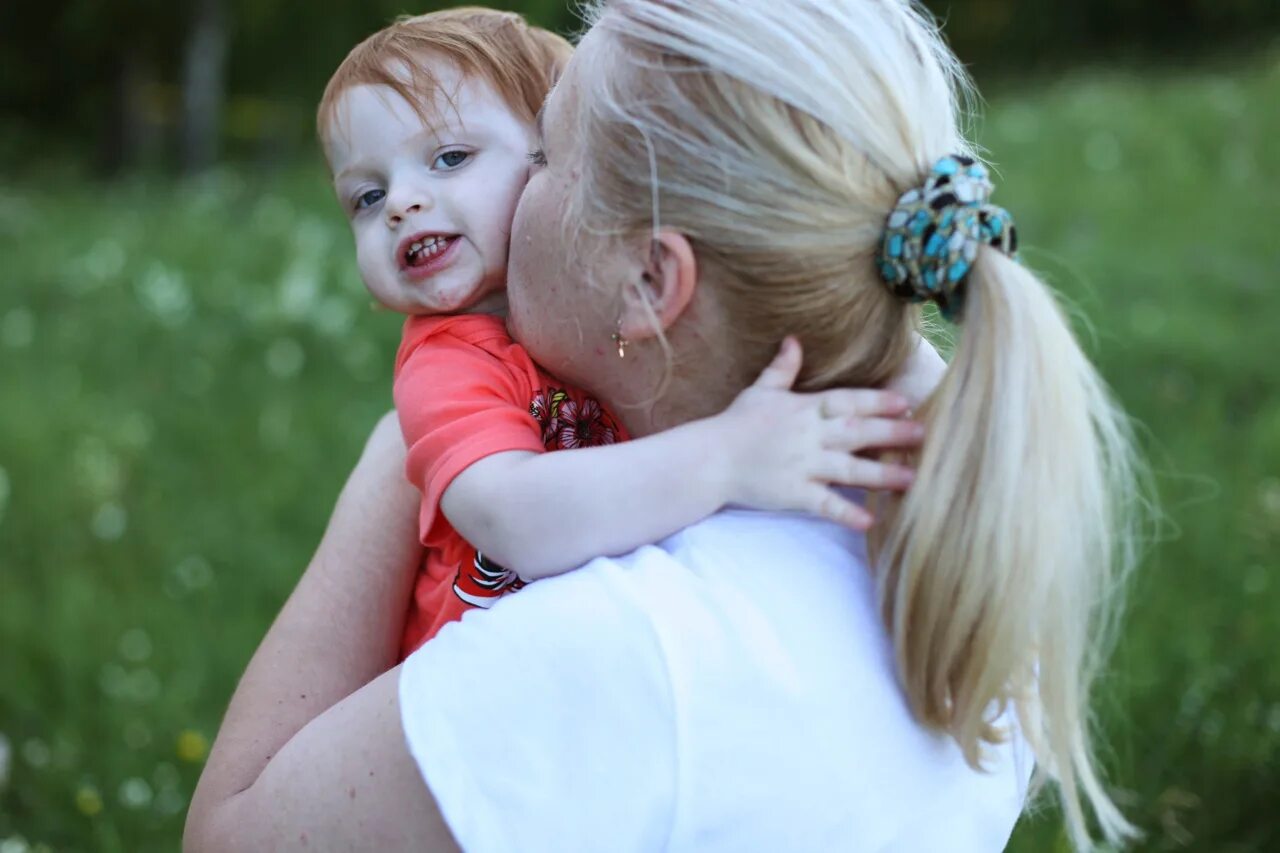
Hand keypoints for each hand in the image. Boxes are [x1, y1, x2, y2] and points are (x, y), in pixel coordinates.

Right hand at [716, 336, 923, 529]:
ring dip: (882, 474)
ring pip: (849, 469)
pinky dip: (847, 513)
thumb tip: (793, 340)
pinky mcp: (793, 493)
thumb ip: (782, 369)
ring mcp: (802, 465)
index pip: (847, 401)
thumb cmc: (736, 423)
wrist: (709, 459)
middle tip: (923, 435)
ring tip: (912, 478)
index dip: (877, 401)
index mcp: (804, 408)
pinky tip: (870, 520)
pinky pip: (825, 504)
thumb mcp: (760, 391)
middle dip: (891, 432)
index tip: (906, 402)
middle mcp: (808, 436)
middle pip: (857, 432)